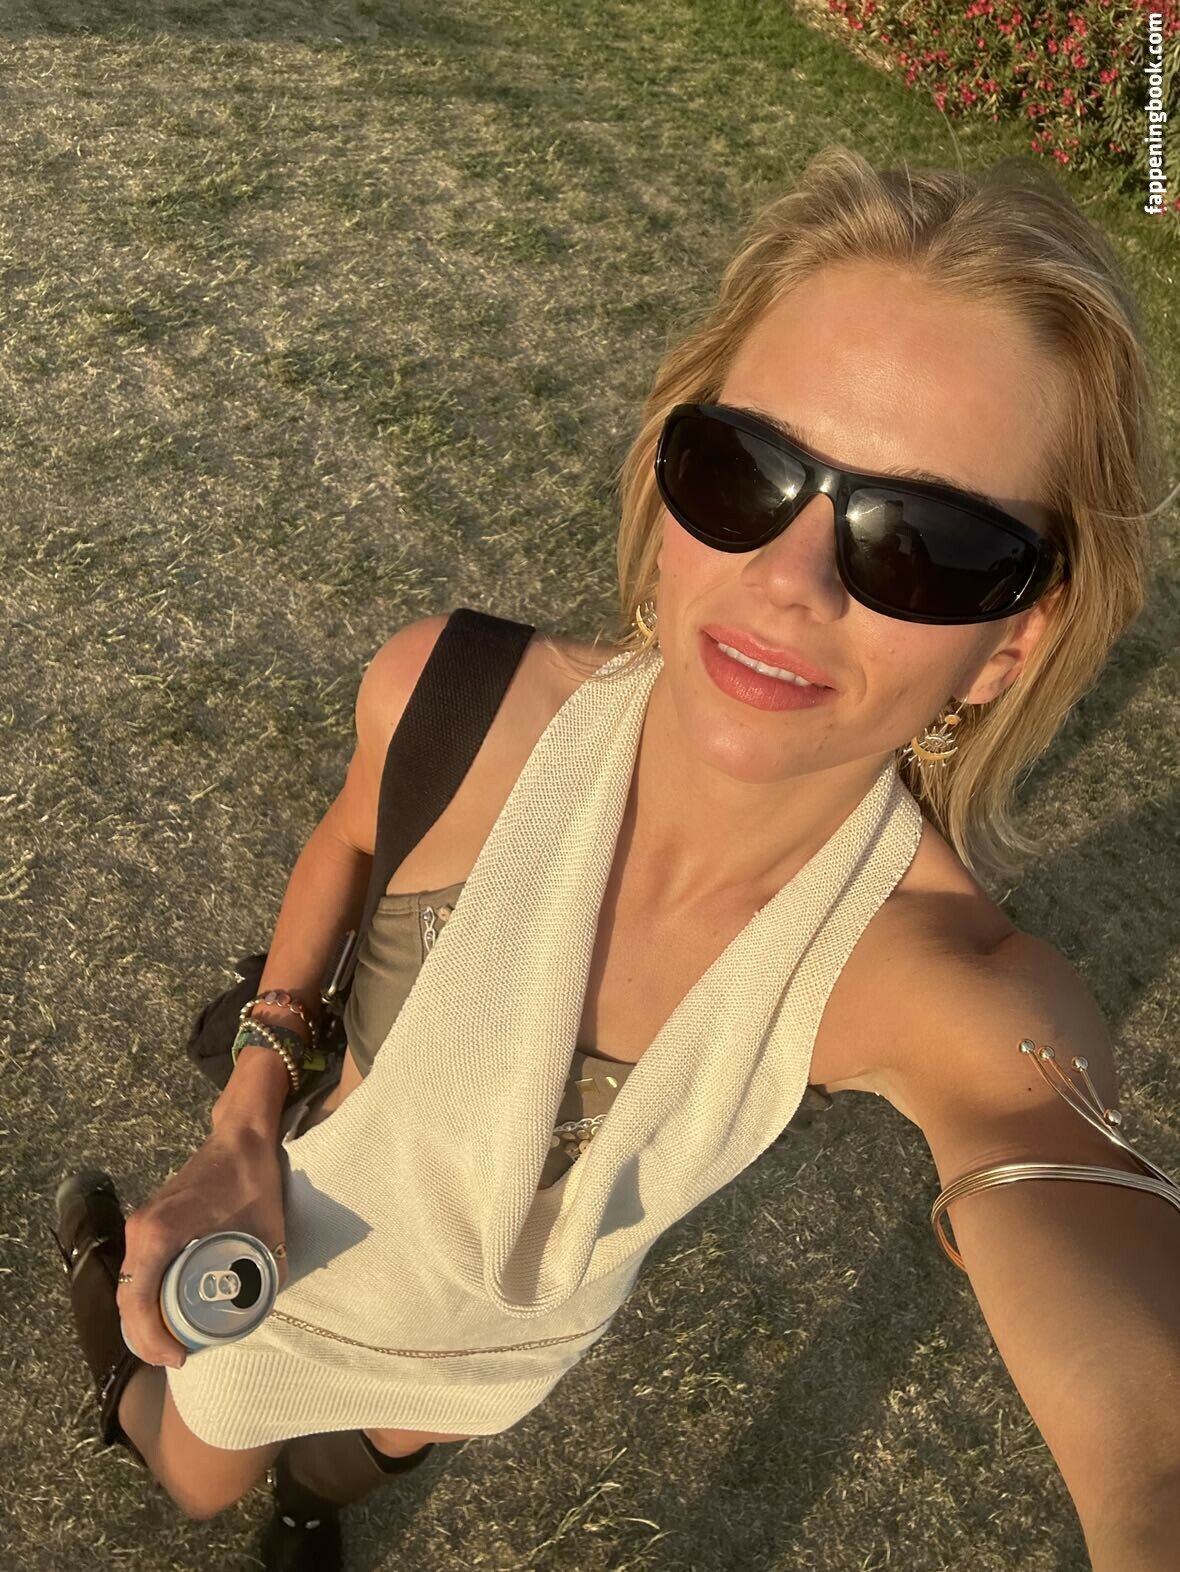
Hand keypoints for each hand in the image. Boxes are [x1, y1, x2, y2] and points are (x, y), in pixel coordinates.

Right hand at [116, 1126, 287, 1368]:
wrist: (241, 1137)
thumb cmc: (251, 1180)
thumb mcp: (268, 1231)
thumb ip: (271, 1271)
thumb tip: (264, 1309)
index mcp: (159, 1235)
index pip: (139, 1303)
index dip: (153, 1340)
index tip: (180, 1357)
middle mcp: (140, 1231)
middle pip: (127, 1300)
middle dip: (144, 1338)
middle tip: (176, 1358)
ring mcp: (140, 1224)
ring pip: (128, 1286)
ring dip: (141, 1320)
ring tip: (171, 1344)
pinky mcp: (147, 1221)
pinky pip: (136, 1269)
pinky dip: (144, 1296)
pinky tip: (166, 1312)